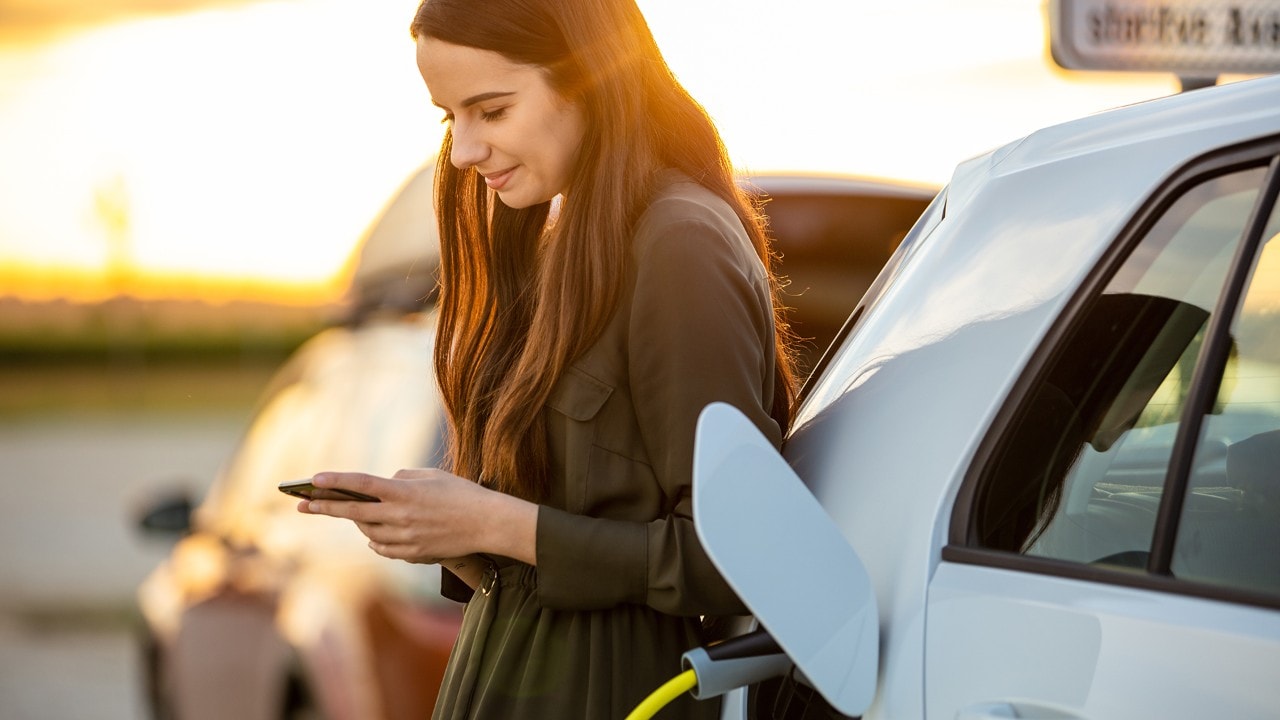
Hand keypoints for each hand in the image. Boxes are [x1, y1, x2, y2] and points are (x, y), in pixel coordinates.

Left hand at [296, 469, 536, 565]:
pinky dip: (376, 540)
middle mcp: (400, 515)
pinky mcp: (412, 552)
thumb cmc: (461, 494)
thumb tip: (383, 485)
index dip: (336, 481)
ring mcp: (405, 537)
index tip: (314, 479)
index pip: (362, 484)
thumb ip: (402, 478)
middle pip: (354, 511)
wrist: (486, 523)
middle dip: (325, 507)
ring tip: (351, 515)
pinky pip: (383, 548)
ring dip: (358, 522)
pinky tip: (374, 535)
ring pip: (368, 532)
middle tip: (303, 505)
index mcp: (404, 491)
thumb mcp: (432, 475)